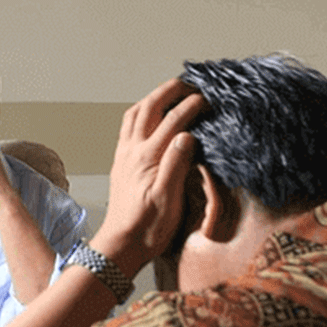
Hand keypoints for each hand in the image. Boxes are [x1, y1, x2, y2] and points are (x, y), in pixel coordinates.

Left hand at [90, 79, 204, 273]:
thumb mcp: (168, 199)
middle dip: (168, 91)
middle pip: (149, 108)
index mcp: (148, 157)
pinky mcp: (120, 163)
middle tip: (188, 83)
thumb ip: (176, 164)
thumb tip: (186, 135)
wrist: (122, 243)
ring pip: (134, 115)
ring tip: (169, 93)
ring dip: (151, 98)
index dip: (191, 106)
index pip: (173, 121)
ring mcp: (124, 155)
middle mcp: (132, 151)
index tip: (207, 97)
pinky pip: (126, 128)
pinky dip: (139, 113)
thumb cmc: (148, 226)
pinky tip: (147, 117)